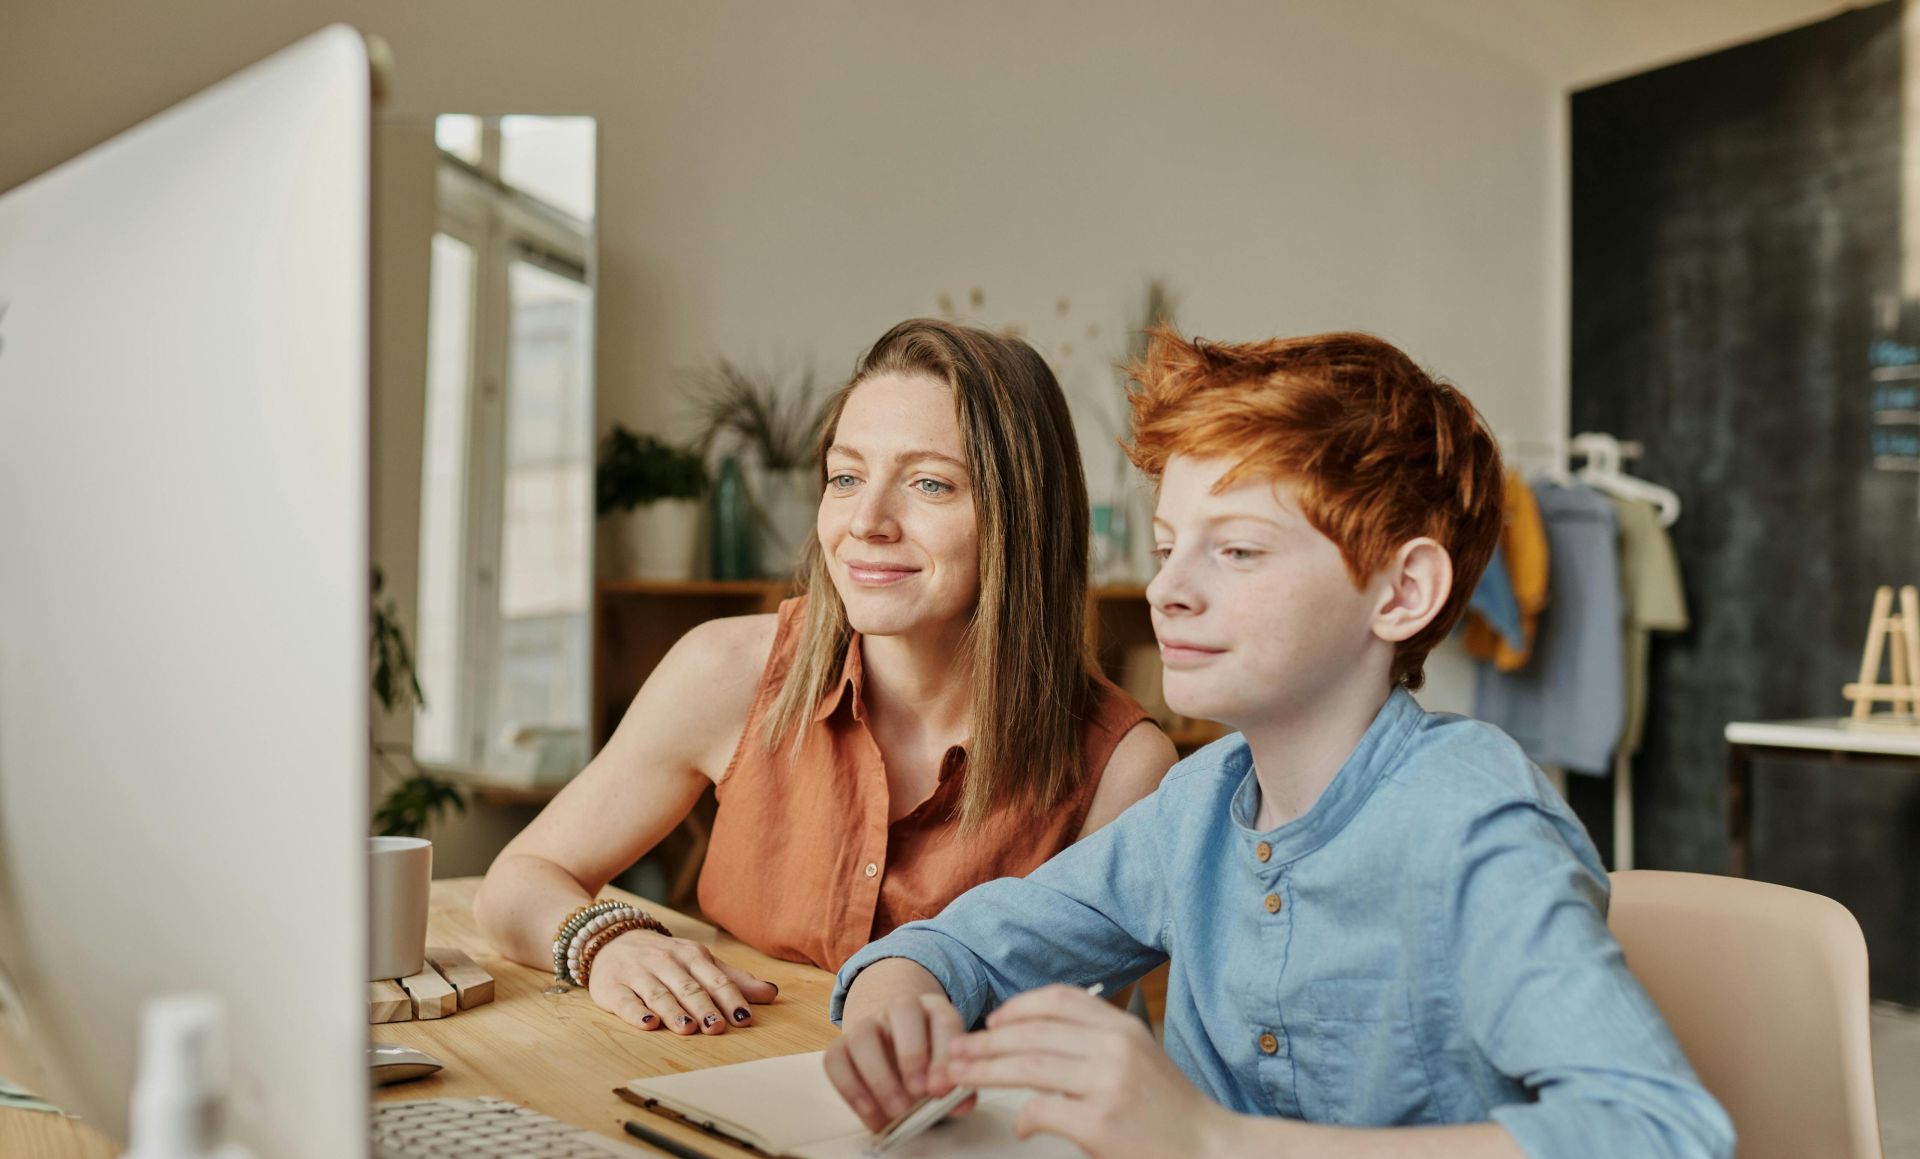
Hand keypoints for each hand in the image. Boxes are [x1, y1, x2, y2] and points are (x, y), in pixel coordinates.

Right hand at [585, 929, 775, 1034]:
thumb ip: (733, 979)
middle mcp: (664, 961)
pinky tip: (647, 1023)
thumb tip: (772, 994)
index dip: (729, 998)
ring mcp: (637, 973)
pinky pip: (624, 1000)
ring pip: (658, 993)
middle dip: (703, 1007)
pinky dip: (636, 1012)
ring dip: (673, 1011)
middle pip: (687, 987)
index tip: (744, 1018)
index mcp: (690, 955)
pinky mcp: (612, 986)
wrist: (611, 938)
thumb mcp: (699, 962)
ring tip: (687, 1029)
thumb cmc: (664, 957)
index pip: (714, 978)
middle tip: (717, 1028)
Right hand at [823, 992, 976, 1131]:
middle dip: (912, 1054)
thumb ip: (956, 1088)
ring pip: (863, 1034)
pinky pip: (835, 1060)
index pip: (943, 1019)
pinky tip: (872, 1115)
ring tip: (896, 1112)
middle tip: (919, 1093)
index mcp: (935, 1010)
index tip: (942, 1089)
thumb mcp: (947, 1076)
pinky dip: (851, 1090)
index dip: (944, 1053)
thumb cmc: (929, 1071)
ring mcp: (868, 1024)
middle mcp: (900, 1009)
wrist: (896, 1061)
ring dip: (879, 1076)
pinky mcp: (841, 1046)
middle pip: (902, 1009)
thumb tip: (961, 1104)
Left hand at [941, 984, 1232, 1158]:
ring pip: (1027, 1066)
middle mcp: (1114, 1047)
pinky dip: (1022, 1118)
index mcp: (1122, 1027)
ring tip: (959, 1076)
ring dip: (985, 1071)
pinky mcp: (1099, 1122)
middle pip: (1031, 1032)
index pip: (1057, 1000)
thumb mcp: (1138, 1057)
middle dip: (985, 1042)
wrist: (1210, 1150)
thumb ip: (1093, 1042)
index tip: (992, 1022)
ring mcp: (1106, 1084)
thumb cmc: (1171, 1112)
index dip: (1016, 1008)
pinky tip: (1019, 1125)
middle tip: (955, 1052)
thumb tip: (1033, 1042)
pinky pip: (1041, 1110)